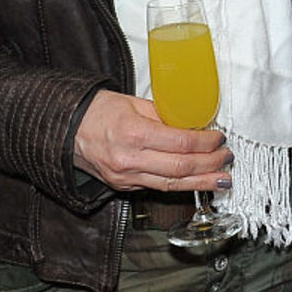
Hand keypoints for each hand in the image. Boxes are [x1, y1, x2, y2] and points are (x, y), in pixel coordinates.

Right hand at [73, 90, 231, 192]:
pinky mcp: (123, 186)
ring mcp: (125, 177)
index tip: (220, 138)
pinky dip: (181, 185)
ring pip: (172, 186)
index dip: (207, 143)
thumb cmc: (96, 111)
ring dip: (202, 183)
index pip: (182, 143)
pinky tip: (197, 182)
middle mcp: (130, 160)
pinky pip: (157, 187)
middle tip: (227, 158)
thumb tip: (193, 123)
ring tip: (222, 180)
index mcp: (134, 133)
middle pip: (181, 168)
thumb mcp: (134, 103)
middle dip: (210, 165)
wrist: (64, 130)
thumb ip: (164, 115)